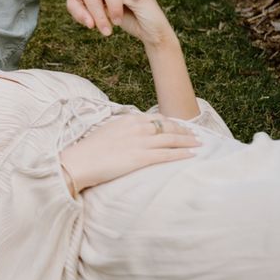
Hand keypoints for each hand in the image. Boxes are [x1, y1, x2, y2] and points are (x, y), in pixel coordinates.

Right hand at [60, 112, 198, 193]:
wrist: (80, 161)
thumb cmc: (90, 149)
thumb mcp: (108, 130)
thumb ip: (123, 129)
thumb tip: (130, 132)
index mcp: (129, 119)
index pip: (156, 118)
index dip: (171, 122)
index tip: (179, 126)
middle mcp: (138, 127)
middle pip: (168, 126)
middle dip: (184, 130)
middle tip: (194, 134)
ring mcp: (141, 142)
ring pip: (171, 139)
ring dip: (188, 141)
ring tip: (199, 143)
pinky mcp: (141, 158)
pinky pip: (167, 155)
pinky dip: (182, 154)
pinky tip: (192, 154)